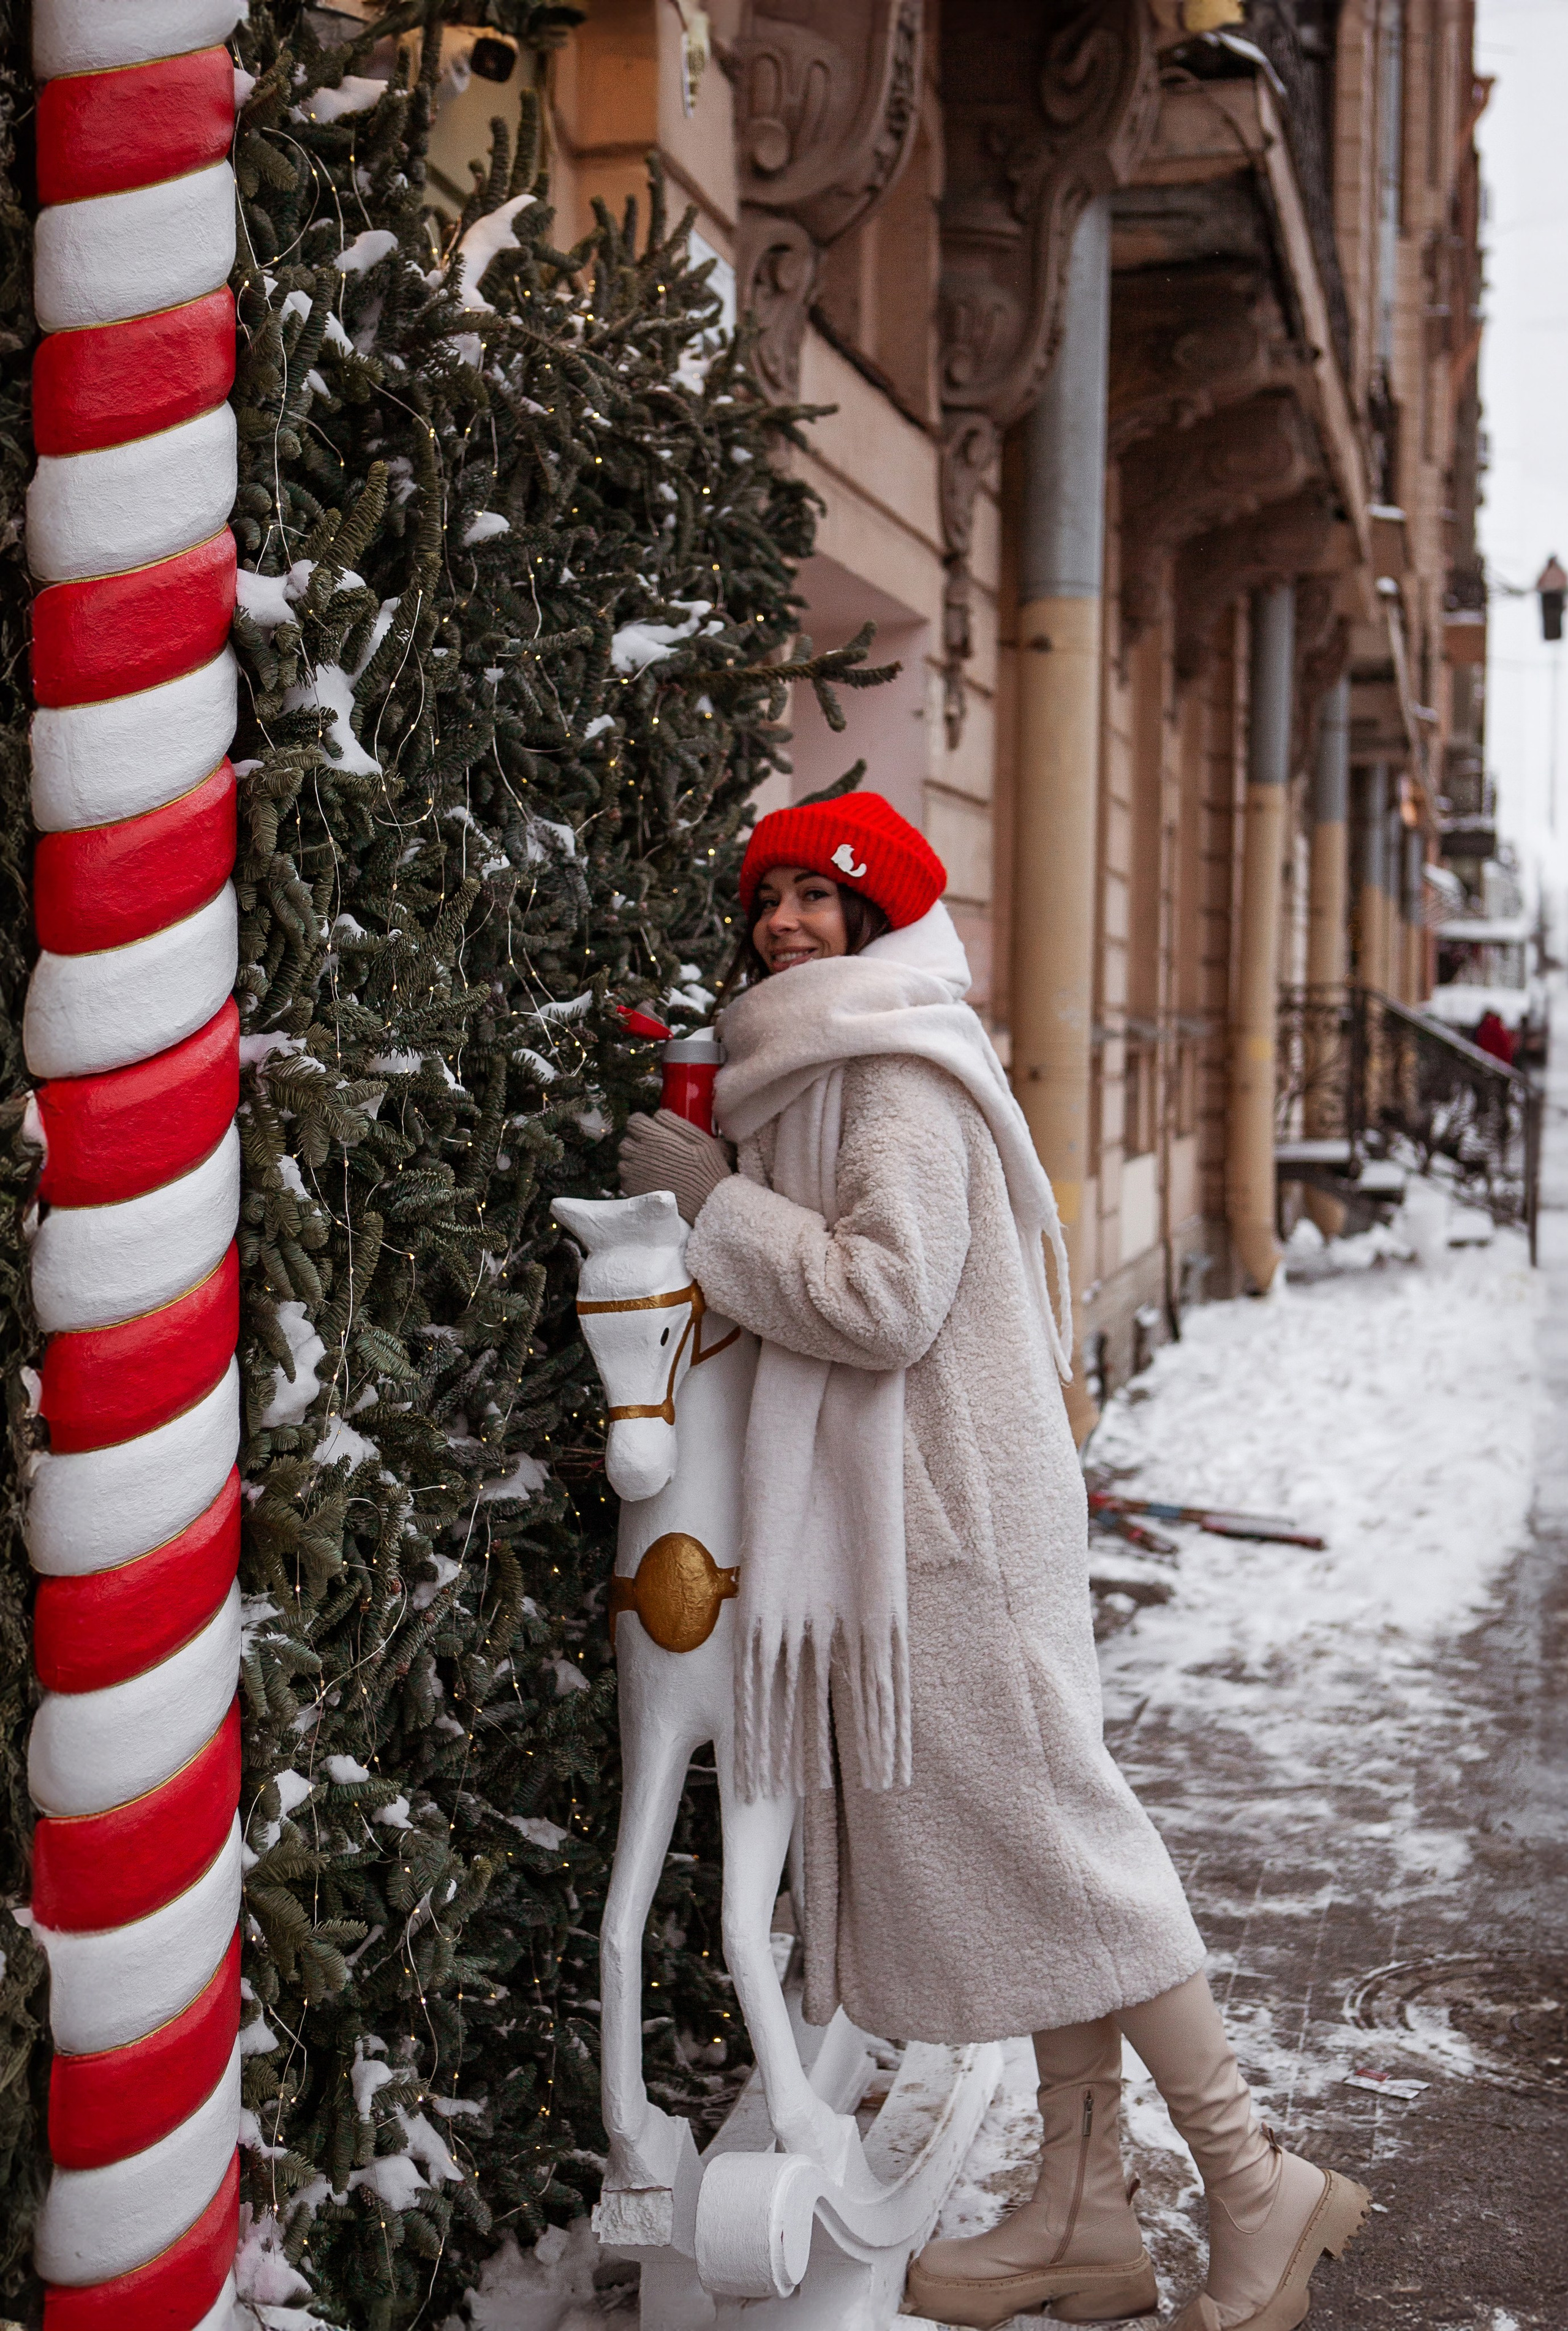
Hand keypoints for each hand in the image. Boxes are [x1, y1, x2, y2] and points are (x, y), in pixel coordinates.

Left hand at [619, 1109, 732, 1225]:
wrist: (705, 1206)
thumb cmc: (707, 1171)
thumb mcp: (701, 1140)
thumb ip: (676, 1124)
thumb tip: (658, 1115)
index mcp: (655, 1137)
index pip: (634, 1121)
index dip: (643, 1124)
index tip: (652, 1130)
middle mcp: (639, 1153)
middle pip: (627, 1140)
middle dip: (637, 1142)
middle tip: (655, 1151)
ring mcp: (633, 1173)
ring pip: (624, 1159)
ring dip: (635, 1160)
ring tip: (655, 1168)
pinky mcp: (632, 1190)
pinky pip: (625, 1178)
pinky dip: (635, 1178)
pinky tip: (652, 1181)